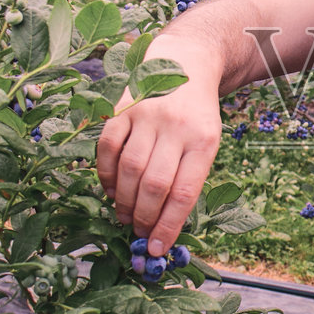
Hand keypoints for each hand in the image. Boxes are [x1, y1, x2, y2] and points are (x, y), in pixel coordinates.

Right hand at [96, 76, 221, 252]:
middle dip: (144, 216)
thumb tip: (165, 226)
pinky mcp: (122, 107)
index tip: (158, 248)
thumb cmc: (197, 117)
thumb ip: (188, 178)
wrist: (187, 65)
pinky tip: (112, 189)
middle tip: (139, 233)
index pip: (184, 192)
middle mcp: (176, 127)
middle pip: (154, 183)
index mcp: (204, 141)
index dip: (169, 224)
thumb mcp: (207, 143)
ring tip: (125, 216)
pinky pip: (108, 147)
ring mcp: (146, 115)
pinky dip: (106, 174)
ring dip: (124, 200)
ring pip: (130, 168)